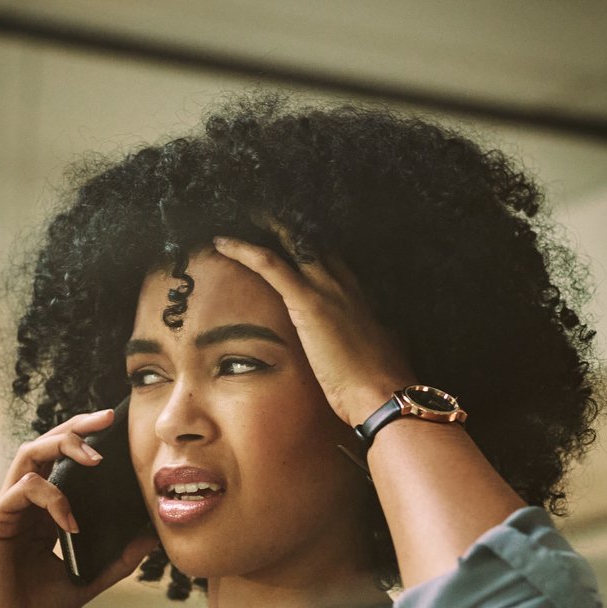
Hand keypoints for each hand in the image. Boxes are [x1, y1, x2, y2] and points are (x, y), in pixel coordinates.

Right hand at [0, 407, 156, 607]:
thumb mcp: (89, 580)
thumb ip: (117, 558)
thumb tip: (151, 536)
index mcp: (39, 514)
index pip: (59, 462)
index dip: (83, 440)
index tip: (114, 428)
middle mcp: (18, 505)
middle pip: (42, 446)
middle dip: (74, 428)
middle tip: (106, 420)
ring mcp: (3, 511)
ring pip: (28, 456)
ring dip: (62, 448)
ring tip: (94, 459)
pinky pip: (23, 489)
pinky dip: (52, 498)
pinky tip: (71, 523)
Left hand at [210, 230, 415, 427]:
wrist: (384, 393)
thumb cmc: (381, 384)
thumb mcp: (380, 353)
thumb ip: (373, 339)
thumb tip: (375, 343)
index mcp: (359, 296)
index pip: (330, 259)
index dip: (308, 247)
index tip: (287, 239)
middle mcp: (344, 283)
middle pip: (311, 243)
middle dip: (284, 228)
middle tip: (258, 214)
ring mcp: (327, 289)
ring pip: (290, 244)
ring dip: (263, 228)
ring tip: (239, 215)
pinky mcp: (308, 302)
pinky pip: (269, 264)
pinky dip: (243, 249)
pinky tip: (222, 242)